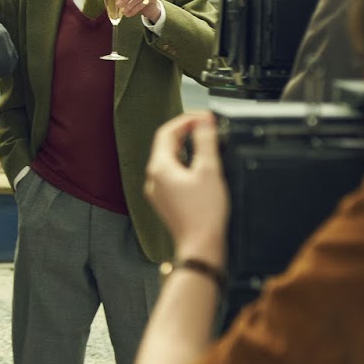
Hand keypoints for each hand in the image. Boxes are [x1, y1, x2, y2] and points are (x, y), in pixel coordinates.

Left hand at [144, 112, 228, 260]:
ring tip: (207, 144)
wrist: (201, 246)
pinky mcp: (167, 202)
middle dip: (187, 133)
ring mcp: (158, 191)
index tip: (204, 117)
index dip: (186, 120)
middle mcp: (154, 178)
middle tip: (207, 127)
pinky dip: (186, 165)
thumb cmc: (204, 215)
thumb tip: (204, 123)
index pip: (167, 132)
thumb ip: (206, 142)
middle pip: (167, 145)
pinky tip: (201, 169)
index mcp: (159, 168)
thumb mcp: (209, 170)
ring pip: (170, 160)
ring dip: (187, 148)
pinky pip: (173, 175)